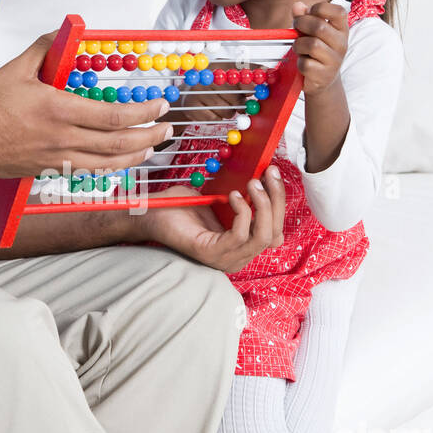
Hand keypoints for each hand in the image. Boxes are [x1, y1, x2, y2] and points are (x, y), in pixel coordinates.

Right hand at [0, 32, 173, 179]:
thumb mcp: (14, 68)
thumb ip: (44, 48)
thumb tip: (64, 32)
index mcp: (57, 111)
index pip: (113, 116)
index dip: (142, 112)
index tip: (159, 104)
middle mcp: (61, 139)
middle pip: (118, 144)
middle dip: (149, 137)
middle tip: (167, 129)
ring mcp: (56, 159)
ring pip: (107, 164)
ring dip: (135, 156)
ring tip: (152, 147)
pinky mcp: (48, 170)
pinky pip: (88, 172)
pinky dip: (110, 167)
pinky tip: (119, 161)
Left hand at [140, 166, 284, 273]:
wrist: (152, 213)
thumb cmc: (183, 207)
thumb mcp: (221, 200)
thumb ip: (244, 195)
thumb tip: (265, 177)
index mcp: (242, 246)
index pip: (276, 231)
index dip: (279, 202)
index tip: (274, 174)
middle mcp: (238, 257)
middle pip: (275, 233)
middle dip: (276, 199)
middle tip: (269, 173)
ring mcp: (226, 259)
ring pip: (264, 236)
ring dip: (263, 204)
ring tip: (252, 183)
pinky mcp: (212, 254)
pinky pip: (241, 235)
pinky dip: (242, 212)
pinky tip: (231, 196)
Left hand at [292, 0, 348, 96]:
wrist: (323, 79)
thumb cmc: (316, 51)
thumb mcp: (311, 31)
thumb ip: (304, 17)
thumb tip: (297, 6)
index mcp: (342, 29)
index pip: (339, 12)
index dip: (320, 8)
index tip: (309, 12)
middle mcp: (342, 44)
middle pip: (320, 27)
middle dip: (301, 24)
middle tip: (296, 27)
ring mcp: (334, 60)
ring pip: (311, 45)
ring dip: (298, 45)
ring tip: (299, 48)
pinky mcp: (324, 75)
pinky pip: (305, 63)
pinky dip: (298, 62)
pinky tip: (303, 63)